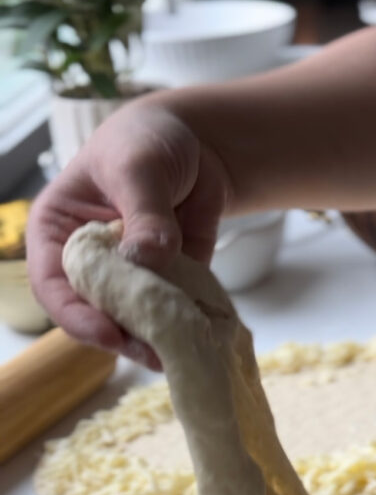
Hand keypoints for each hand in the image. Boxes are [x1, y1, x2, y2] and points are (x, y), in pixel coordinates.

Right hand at [27, 99, 228, 369]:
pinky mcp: (166, 286)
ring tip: (181, 350)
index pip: (52, 283)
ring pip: (132, 322)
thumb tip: (148, 257)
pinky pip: (172, 314)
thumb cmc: (147, 142)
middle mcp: (88, 263)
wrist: (197, 144)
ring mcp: (128, 279)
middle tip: (153, 353)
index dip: (76, 315)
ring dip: (155, 339)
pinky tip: (204, 335)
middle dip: (121, 337)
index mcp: (58, 232)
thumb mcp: (140, 167)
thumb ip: (144, 213)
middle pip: (93, 313)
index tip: (108, 333)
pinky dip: (185, 326)